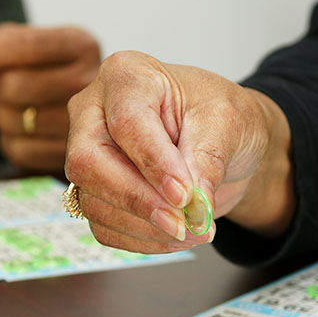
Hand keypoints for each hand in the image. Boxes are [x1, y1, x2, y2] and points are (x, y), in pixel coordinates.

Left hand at [0, 23, 99, 170]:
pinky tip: (25, 130)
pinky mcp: (69, 155)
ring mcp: (84, 123)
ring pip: (12, 120)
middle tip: (1, 85)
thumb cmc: (46, 70)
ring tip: (20, 107)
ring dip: (1, 114)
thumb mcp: (23, 45)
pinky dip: (10, 140)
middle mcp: (89, 83)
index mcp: (80, 45)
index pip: (26, 45)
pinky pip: (17, 149)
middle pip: (14, 86)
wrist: (87, 108)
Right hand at [65, 51, 293, 253]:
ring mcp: (89, 155)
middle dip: (138, 201)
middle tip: (183, 223)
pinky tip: (176, 236)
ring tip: (195, 230)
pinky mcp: (95, 192)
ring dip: (146, 228)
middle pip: (90, 163)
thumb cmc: (220, 116)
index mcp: (126, 76)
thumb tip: (192, 205)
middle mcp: (94, 114)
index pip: (126, 123)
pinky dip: (142, 240)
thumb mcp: (228, 123)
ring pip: (94, 202)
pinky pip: (104, 226)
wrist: (224, 142)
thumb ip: (207, 159)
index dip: (154, 164)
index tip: (185, 195)